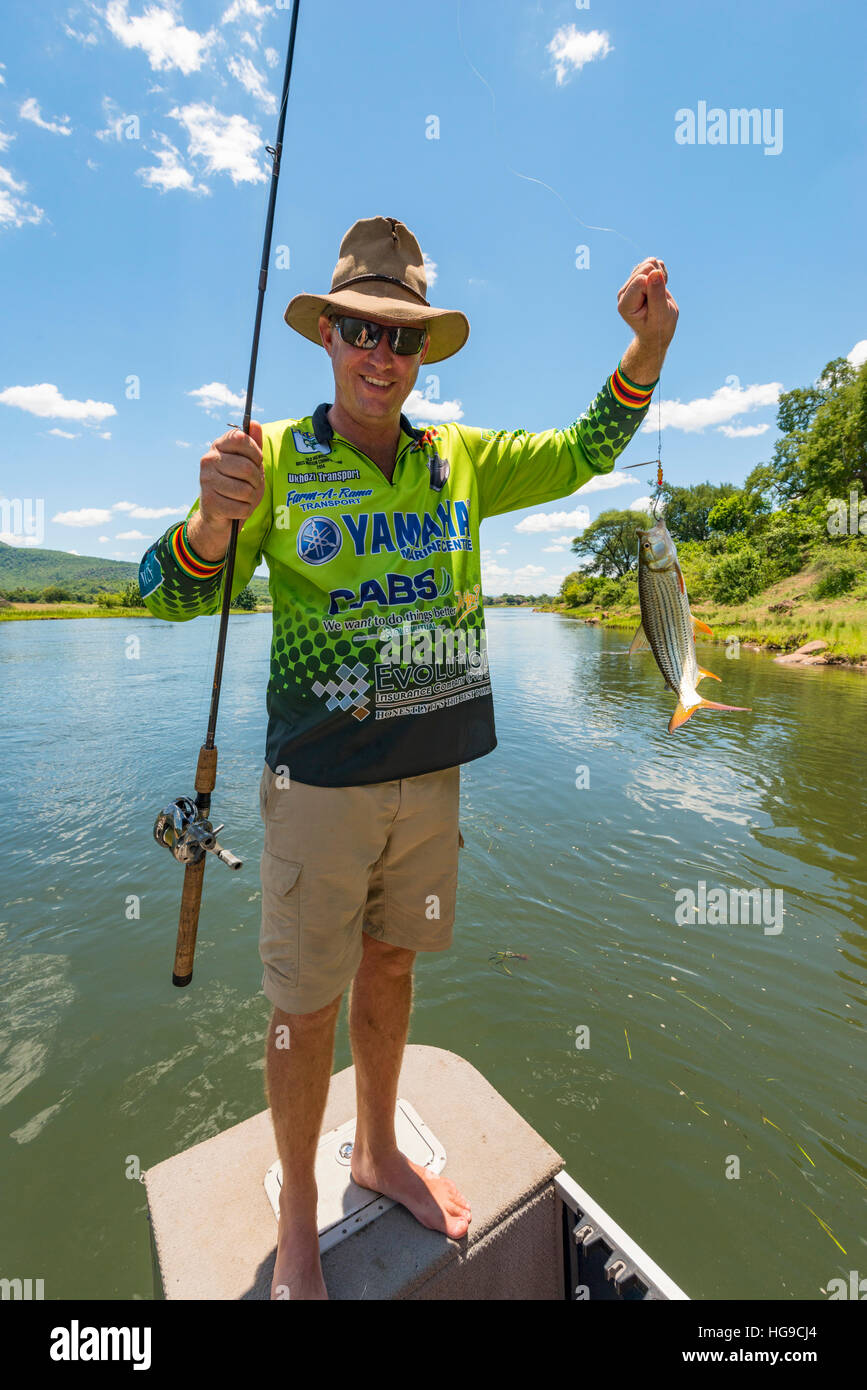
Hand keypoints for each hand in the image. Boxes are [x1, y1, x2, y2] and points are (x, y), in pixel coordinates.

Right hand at [199, 421, 264, 528]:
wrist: (220, 515)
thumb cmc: (238, 486)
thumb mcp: (250, 464)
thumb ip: (253, 444)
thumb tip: (254, 423)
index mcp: (218, 446)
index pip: (241, 439)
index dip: (256, 453)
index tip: (256, 462)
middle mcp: (208, 460)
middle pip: (246, 468)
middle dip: (256, 480)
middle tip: (252, 484)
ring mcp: (206, 481)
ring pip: (245, 490)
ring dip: (251, 497)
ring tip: (244, 497)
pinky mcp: (209, 502)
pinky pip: (241, 507)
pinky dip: (245, 510)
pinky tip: (237, 508)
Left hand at [617, 258, 678, 383]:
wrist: (658, 330)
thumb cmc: (659, 327)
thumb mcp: (661, 315)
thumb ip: (657, 295)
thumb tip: (655, 272)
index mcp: (625, 304)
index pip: (642, 280)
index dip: (655, 288)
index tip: (657, 303)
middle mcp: (624, 292)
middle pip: (645, 268)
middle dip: (659, 280)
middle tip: (660, 299)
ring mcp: (630, 284)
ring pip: (649, 263)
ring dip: (661, 276)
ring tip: (660, 294)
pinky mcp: (638, 277)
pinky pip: (653, 263)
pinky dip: (661, 274)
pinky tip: (660, 287)